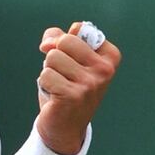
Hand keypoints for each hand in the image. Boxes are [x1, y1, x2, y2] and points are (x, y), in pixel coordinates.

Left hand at [36, 22, 121, 154]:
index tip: (73, 60)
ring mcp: (90, 84)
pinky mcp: (73, 95)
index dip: (64, 42)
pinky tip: (55, 96)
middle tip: (63, 74)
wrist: (65, 126)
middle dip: (55, 55)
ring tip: (59, 86)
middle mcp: (104, 70)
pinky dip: (44, 84)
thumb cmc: (66, 86)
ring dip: (49, 71)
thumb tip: (47, 43)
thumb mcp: (67, 56)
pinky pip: (45, 75)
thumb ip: (57, 38)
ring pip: (52, 57)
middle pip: (64, 41)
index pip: (78, 29)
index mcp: (109, 56)